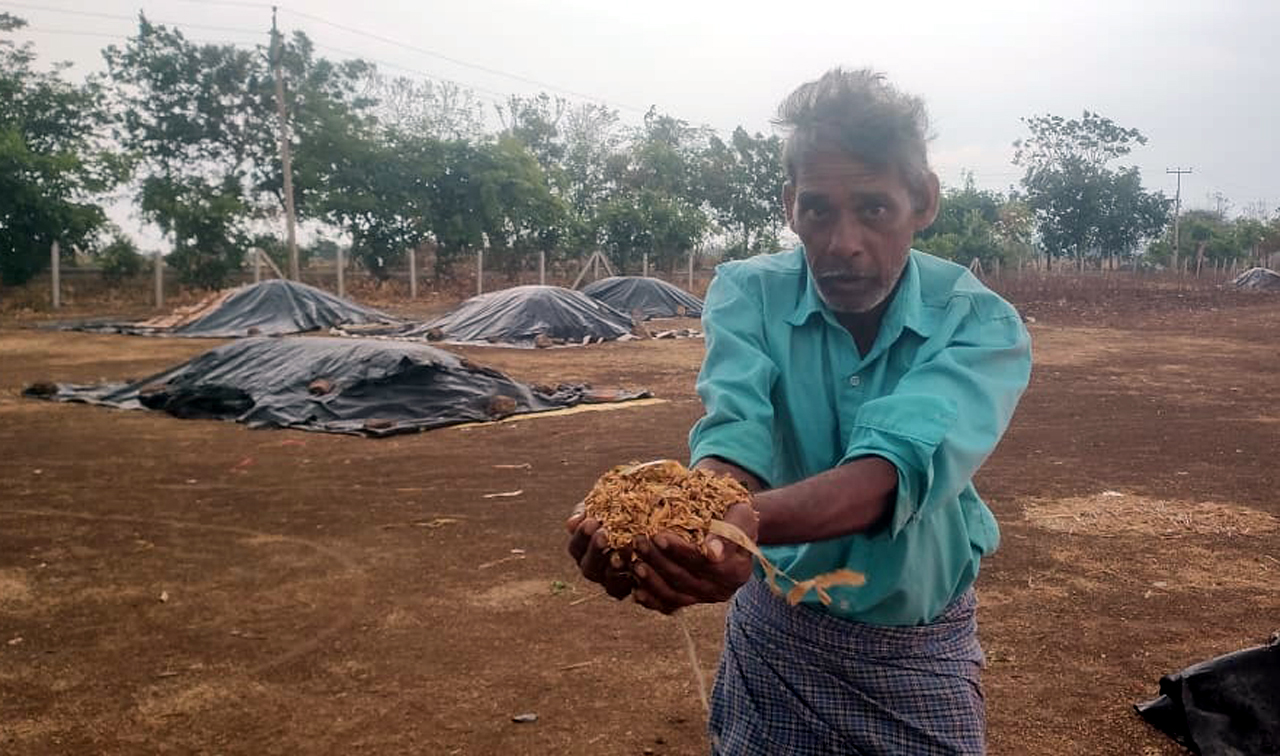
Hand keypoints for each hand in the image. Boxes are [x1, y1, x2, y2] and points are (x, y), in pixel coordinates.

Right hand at [565, 501, 634, 599]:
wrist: (648, 517)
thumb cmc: (622, 508)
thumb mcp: (604, 504)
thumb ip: (587, 512)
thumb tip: (571, 524)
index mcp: (583, 549)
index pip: (576, 546)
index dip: (582, 536)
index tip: (592, 521)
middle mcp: (594, 568)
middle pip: (588, 567)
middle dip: (595, 550)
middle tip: (604, 535)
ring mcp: (610, 580)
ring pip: (606, 580)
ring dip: (613, 567)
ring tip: (625, 549)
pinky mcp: (629, 588)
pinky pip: (625, 589)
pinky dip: (630, 579)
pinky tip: (639, 563)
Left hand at [630, 500, 757, 614]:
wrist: (734, 532)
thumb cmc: (736, 518)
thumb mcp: (741, 517)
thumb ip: (728, 534)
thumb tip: (712, 553)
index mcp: (737, 571)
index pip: (703, 563)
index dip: (679, 552)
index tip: (658, 536)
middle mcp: (722, 590)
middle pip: (684, 579)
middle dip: (657, 560)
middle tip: (638, 541)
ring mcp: (705, 598)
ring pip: (673, 594)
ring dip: (650, 580)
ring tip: (633, 561)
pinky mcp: (691, 601)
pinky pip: (668, 604)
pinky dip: (651, 599)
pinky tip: (635, 589)